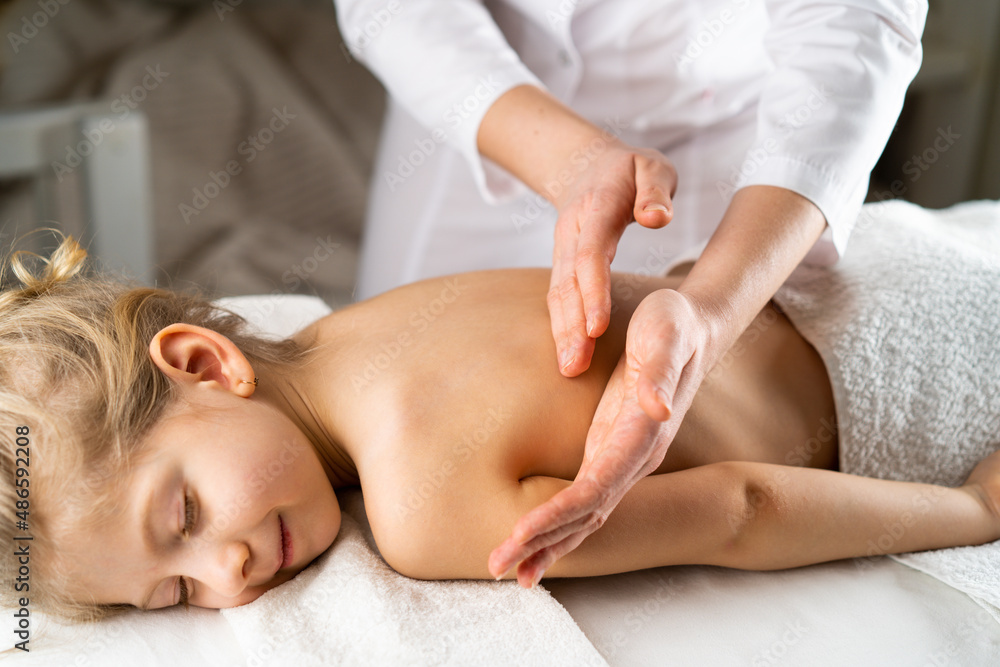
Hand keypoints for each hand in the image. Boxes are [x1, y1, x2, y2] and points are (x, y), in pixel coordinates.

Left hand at [489, 289, 714, 585]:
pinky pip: (583, 499)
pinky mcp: (609, 451)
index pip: (596, 488)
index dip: (559, 513)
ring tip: (512, 572)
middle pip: (585, 513)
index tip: (521, 532)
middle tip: (496, 566)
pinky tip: (535, 541)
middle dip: (542, 541)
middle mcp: (634, 458)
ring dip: (548, 543)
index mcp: (642, 436)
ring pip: (584, 515)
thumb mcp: (669, 336)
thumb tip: (658, 409)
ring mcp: (622, 459)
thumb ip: (662, 372)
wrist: (693, 327)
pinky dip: (558, 524)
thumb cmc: (674, 326)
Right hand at [548, 141, 677, 377]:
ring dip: (563, 331)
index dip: (593, 291)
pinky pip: (559, 295)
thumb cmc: (630, 170)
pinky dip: (562, 324)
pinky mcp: (563, 262)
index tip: (598, 328)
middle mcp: (573, 231)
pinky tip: (569, 353)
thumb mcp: (652, 165)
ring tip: (570, 367)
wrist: (587, 164)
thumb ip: (656, 189)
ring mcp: (563, 248)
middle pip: (567, 281)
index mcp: (595, 207)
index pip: (590, 254)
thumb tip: (657, 218)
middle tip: (575, 363)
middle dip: (571, 324)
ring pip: (558, 292)